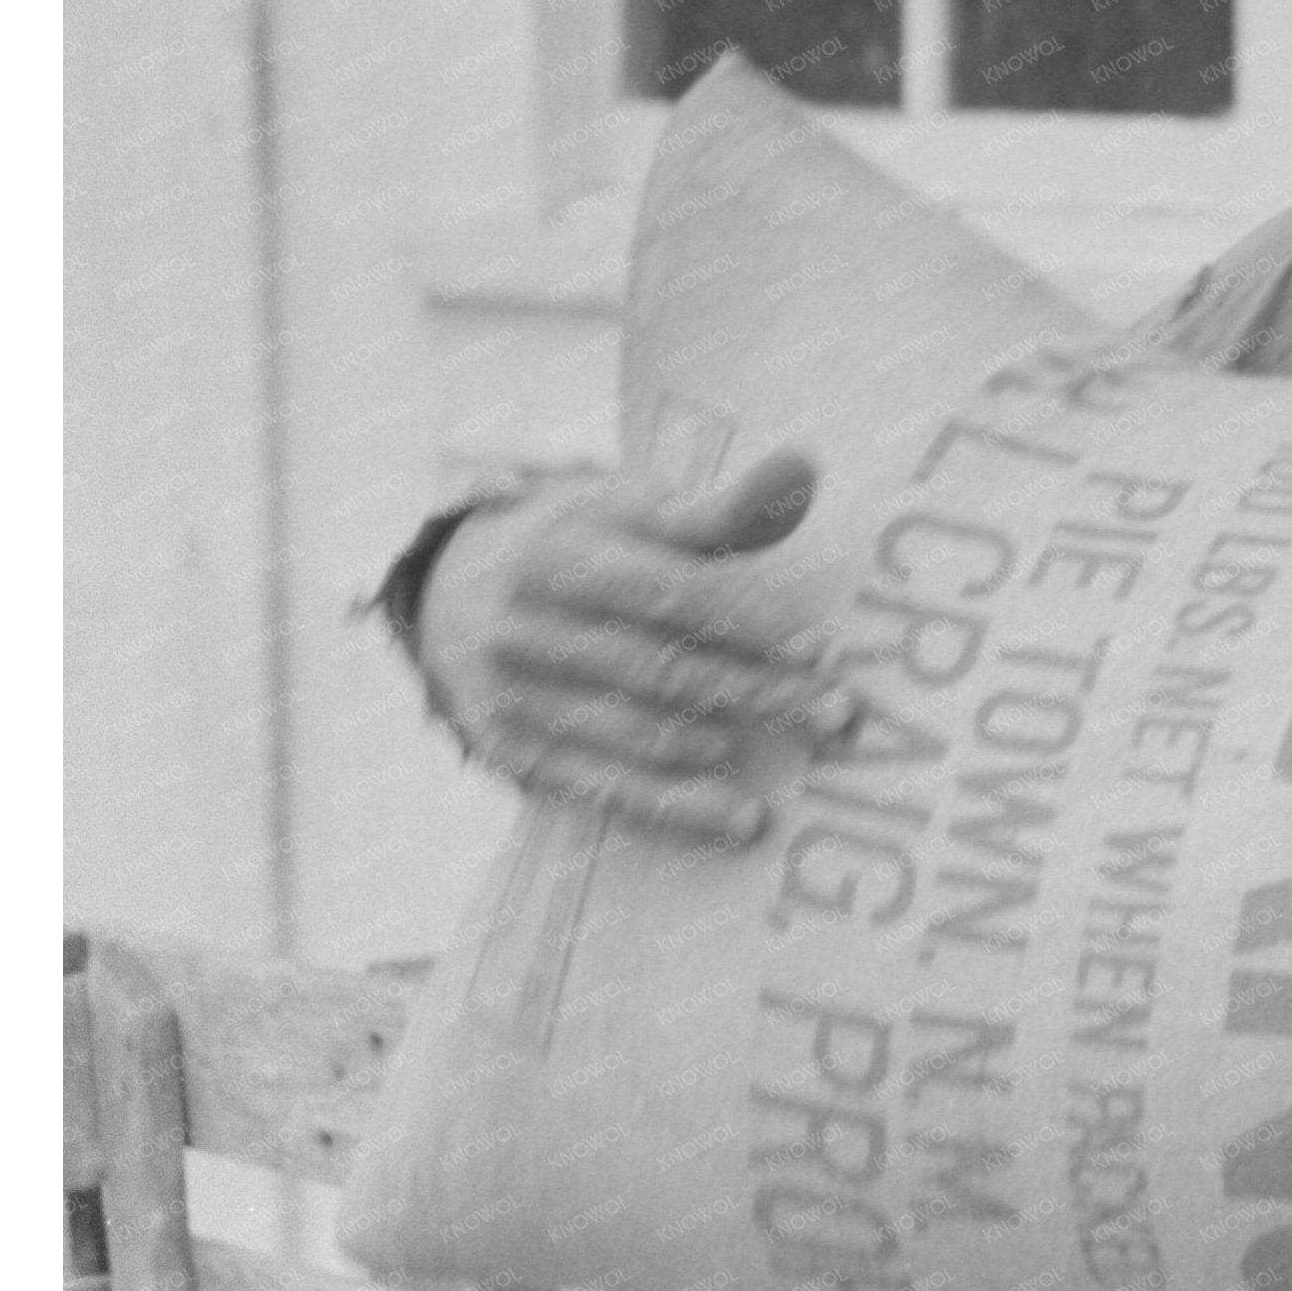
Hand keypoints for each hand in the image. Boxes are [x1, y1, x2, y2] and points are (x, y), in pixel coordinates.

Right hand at [416, 450, 850, 843]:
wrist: (452, 595)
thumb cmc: (577, 545)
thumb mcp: (631, 513)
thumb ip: (718, 512)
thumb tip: (803, 469)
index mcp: (558, 560)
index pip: (669, 598)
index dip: (751, 625)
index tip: (824, 649)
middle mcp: (525, 633)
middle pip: (662, 671)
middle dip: (759, 692)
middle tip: (839, 713)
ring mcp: (513, 701)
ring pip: (637, 735)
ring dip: (725, 752)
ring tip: (804, 766)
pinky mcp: (512, 756)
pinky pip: (604, 791)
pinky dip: (677, 810)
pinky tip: (742, 820)